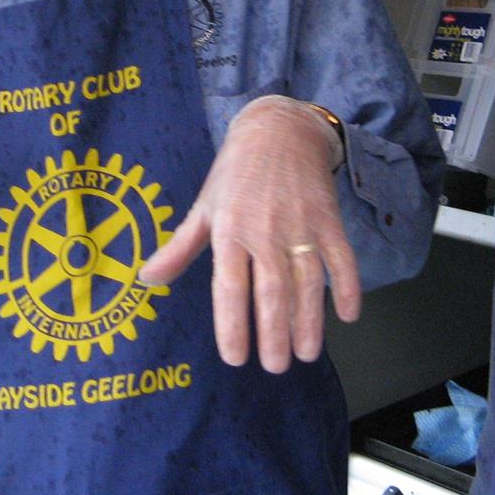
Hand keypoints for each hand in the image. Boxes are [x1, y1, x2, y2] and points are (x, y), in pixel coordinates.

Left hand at [137, 96, 358, 372]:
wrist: (280, 128)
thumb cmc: (235, 172)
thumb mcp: (204, 206)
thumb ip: (180, 248)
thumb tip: (146, 280)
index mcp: (229, 230)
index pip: (229, 286)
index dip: (233, 325)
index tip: (236, 358)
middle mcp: (264, 230)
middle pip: (271, 291)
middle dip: (274, 333)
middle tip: (276, 366)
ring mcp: (300, 224)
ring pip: (307, 281)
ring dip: (309, 321)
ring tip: (307, 354)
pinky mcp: (329, 218)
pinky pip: (342, 258)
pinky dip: (347, 287)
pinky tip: (348, 316)